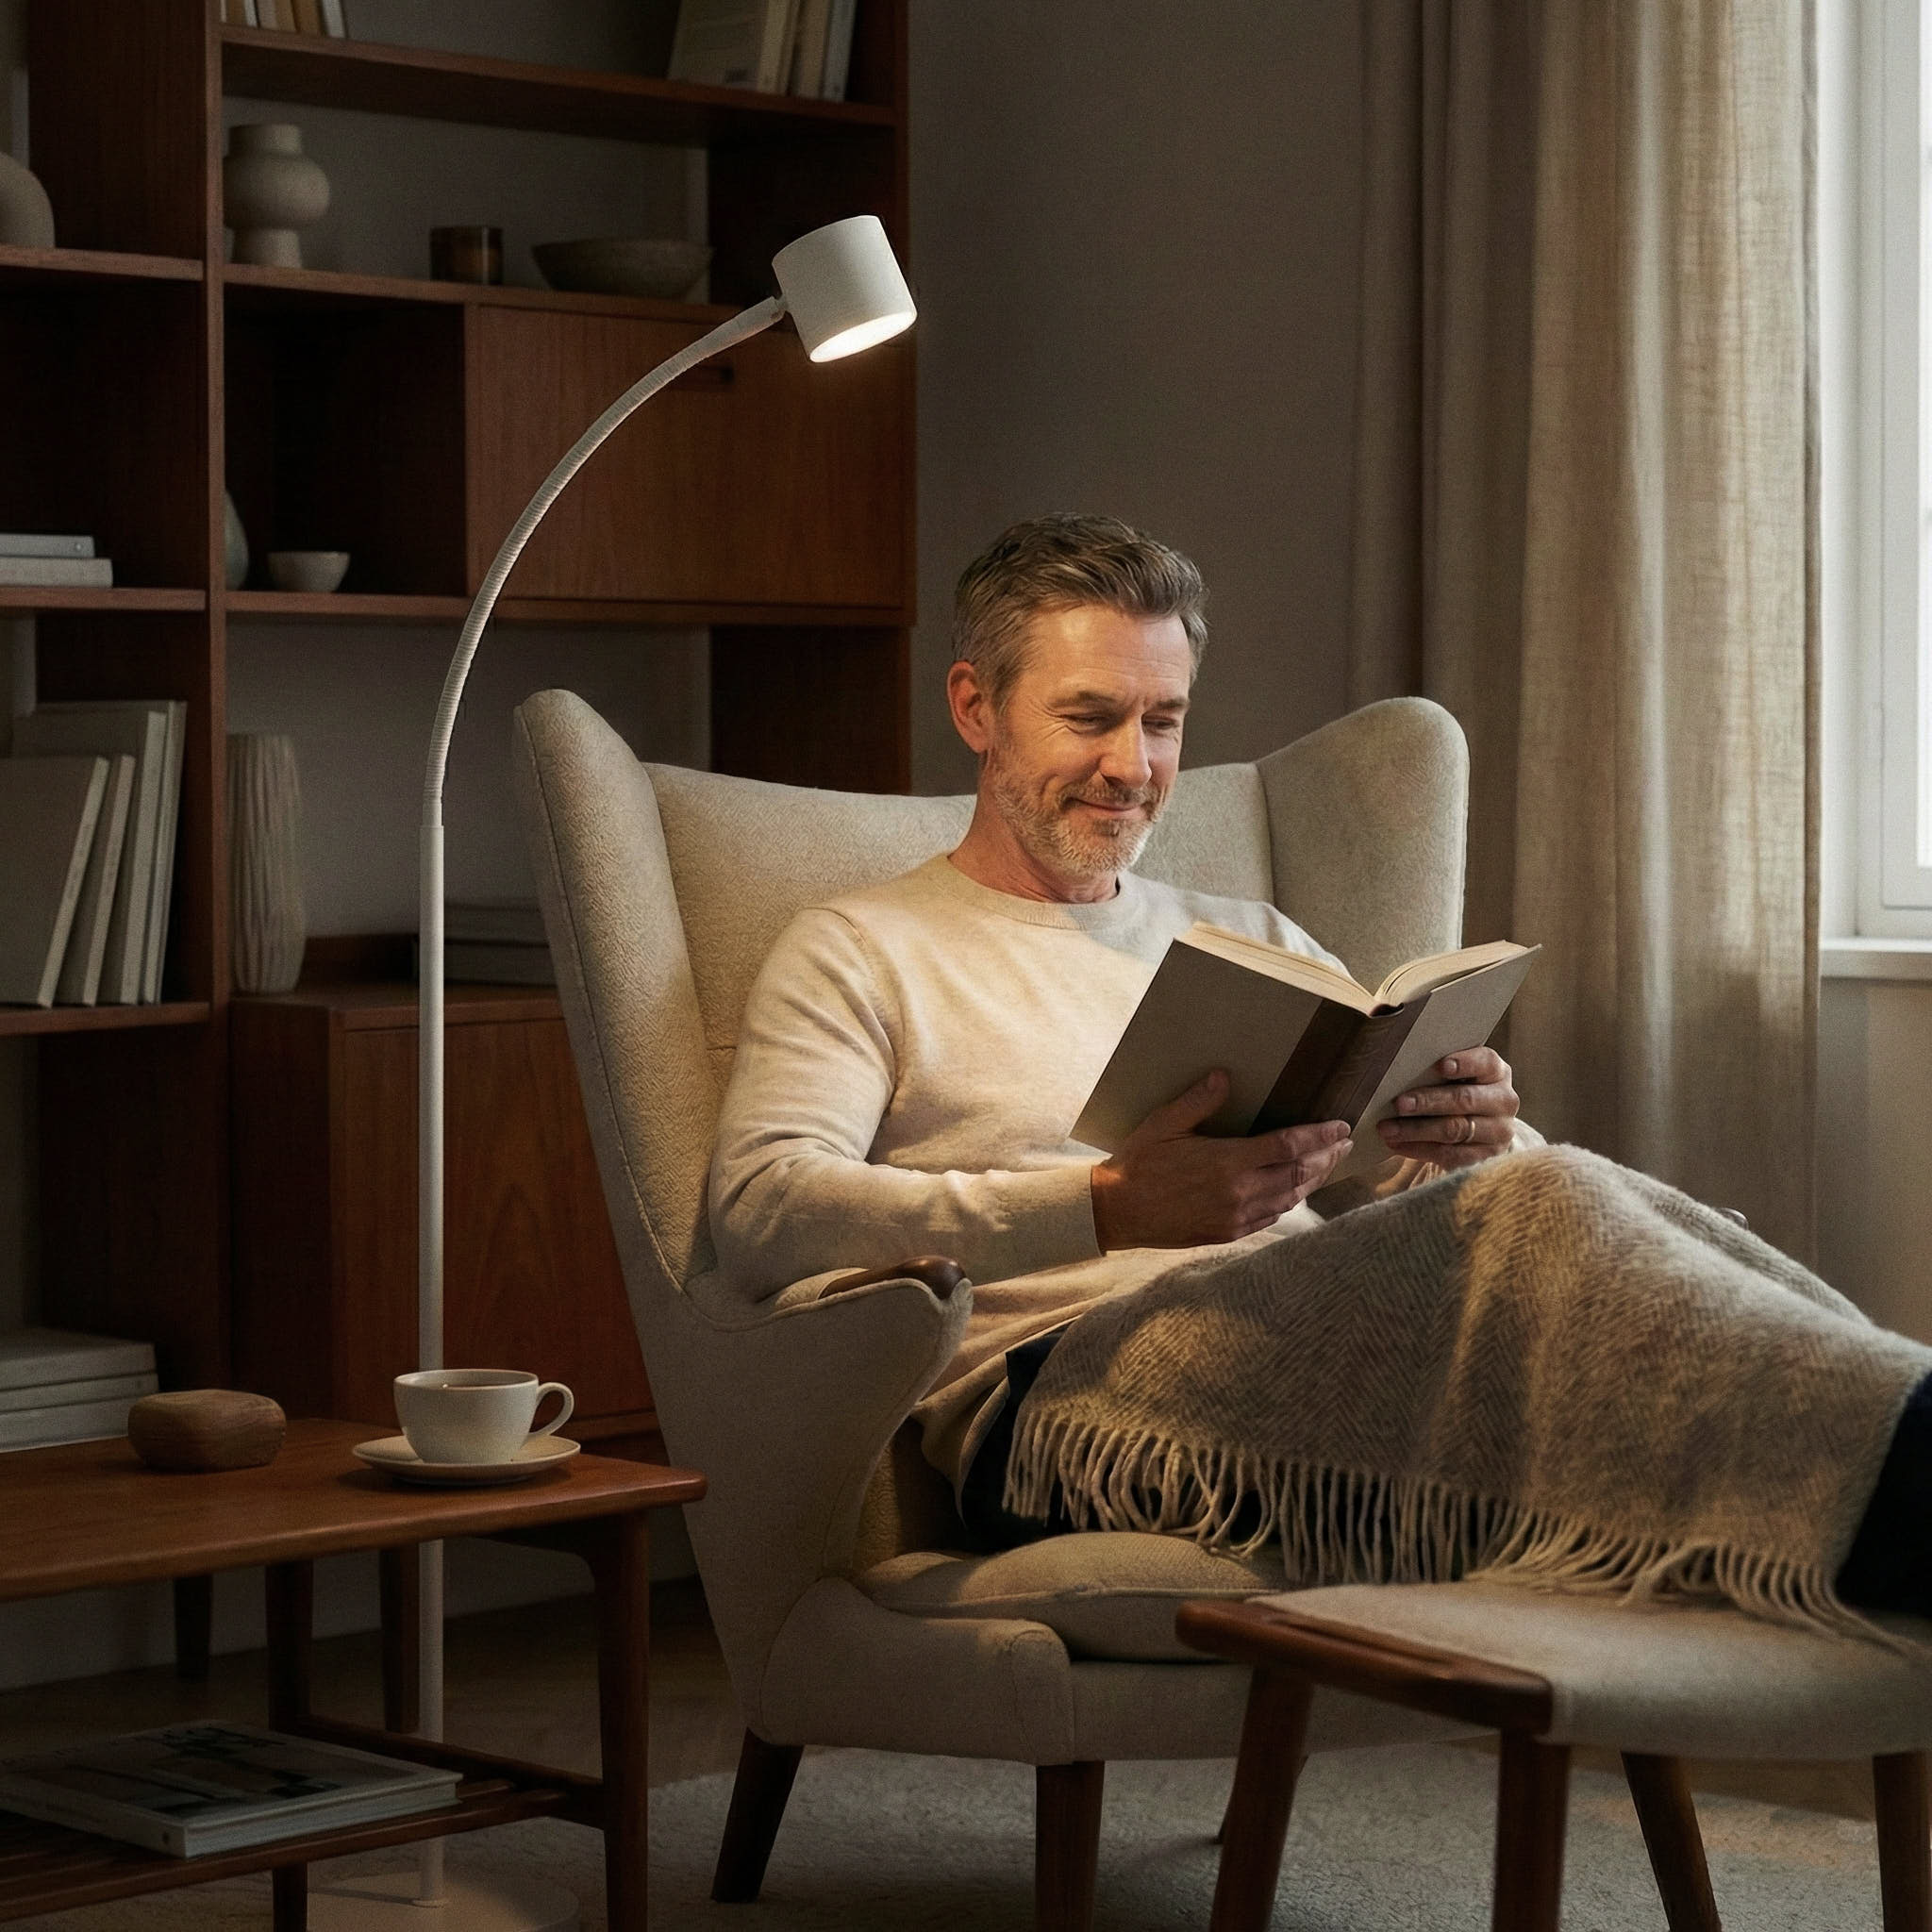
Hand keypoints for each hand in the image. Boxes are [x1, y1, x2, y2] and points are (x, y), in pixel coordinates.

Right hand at [1090, 1070, 1352, 1250]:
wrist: (1116, 1211)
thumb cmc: (1138, 1163)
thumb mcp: (1164, 1124)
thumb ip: (1198, 1101)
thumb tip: (1225, 1076)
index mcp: (1227, 1161)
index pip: (1289, 1146)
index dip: (1319, 1135)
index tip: (1340, 1126)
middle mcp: (1239, 1192)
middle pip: (1299, 1173)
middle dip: (1327, 1156)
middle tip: (1344, 1143)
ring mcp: (1236, 1216)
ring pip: (1291, 1197)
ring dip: (1314, 1179)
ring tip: (1329, 1163)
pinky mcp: (1229, 1232)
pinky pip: (1272, 1216)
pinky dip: (1291, 1200)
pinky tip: (1296, 1190)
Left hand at [1377, 1047, 1518, 1169]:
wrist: (1480, 1133)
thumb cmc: (1457, 1093)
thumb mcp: (1456, 1079)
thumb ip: (1437, 1072)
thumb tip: (1397, 1071)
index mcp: (1497, 1073)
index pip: (1486, 1062)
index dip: (1465, 1063)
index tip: (1440, 1066)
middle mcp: (1504, 1101)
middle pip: (1465, 1099)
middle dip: (1428, 1101)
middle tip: (1399, 1103)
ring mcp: (1499, 1132)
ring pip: (1454, 1129)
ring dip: (1416, 1129)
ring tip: (1387, 1128)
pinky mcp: (1486, 1158)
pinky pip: (1449, 1155)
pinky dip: (1419, 1149)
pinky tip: (1396, 1144)